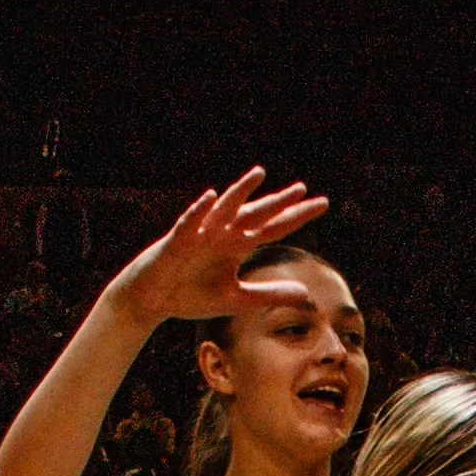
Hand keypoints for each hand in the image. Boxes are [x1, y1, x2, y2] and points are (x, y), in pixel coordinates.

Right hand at [106, 170, 333, 329]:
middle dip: (277, 202)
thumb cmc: (192, 294)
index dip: (296, 217)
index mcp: (237, 244)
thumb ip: (269, 293)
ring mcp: (200, 234)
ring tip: (258, 175)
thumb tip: (306, 293)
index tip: (322, 204)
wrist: (152, 299)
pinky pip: (190, 222)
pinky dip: (200, 210)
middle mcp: (222, 233)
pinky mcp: (178, 241)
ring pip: (224, 209)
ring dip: (240, 192)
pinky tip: (212, 196)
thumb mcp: (237, 299)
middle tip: (303, 190)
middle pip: (256, 214)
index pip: (273, 227)